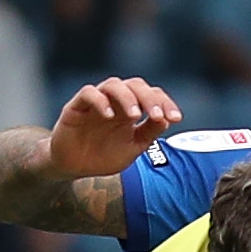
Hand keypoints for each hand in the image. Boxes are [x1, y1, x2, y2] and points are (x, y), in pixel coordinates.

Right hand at [45, 77, 182, 179]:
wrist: (74, 167)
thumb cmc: (103, 155)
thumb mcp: (133, 147)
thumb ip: (149, 133)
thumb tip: (167, 120)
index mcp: (131, 109)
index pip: (151, 95)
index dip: (165, 103)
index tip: (176, 118)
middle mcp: (115, 101)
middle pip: (135, 85)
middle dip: (149, 98)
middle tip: (157, 114)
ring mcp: (96, 102)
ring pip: (113, 84)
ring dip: (127, 97)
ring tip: (135, 115)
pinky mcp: (76, 106)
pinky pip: (88, 94)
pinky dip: (100, 100)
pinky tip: (109, 115)